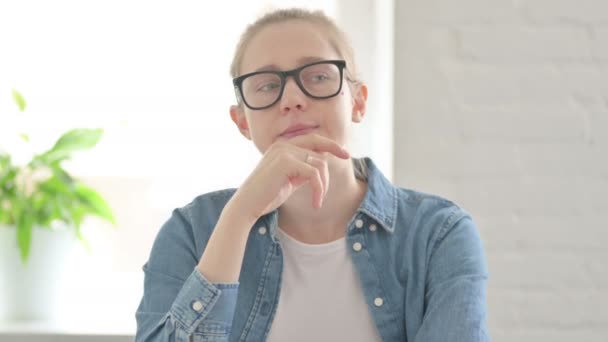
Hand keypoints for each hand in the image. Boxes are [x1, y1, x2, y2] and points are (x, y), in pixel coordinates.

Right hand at [228, 133, 349, 222]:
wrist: (247, 205)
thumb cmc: (267, 196)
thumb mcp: (289, 179)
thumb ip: (303, 169)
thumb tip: (322, 162)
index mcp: (282, 146)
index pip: (312, 138)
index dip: (330, 143)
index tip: (344, 153)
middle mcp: (282, 145)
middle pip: (318, 146)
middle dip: (335, 150)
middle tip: (347, 158)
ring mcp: (284, 151)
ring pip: (319, 163)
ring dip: (323, 185)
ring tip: (318, 200)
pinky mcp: (286, 162)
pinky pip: (314, 174)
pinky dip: (319, 190)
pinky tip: (316, 203)